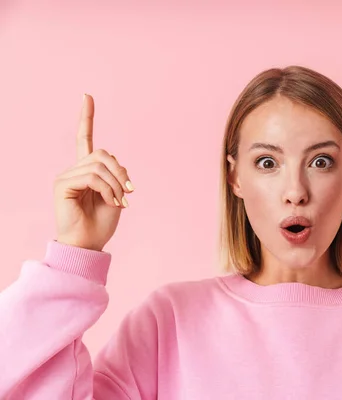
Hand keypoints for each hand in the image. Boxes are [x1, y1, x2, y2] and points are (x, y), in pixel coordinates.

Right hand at [53, 94, 133, 250]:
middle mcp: (74, 169)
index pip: (84, 138)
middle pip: (104, 154)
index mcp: (87, 170)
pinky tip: (111, 202)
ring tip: (119, 201)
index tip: (87, 96)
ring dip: (117, 184)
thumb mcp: (117, 193)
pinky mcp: (62, 185)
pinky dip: (108, 189)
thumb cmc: (103, 221)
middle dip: (121, 172)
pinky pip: (93, 177)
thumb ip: (116, 173)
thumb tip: (117, 164)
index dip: (86, 117)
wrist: (90, 243)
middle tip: (128, 192)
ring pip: (100, 165)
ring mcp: (66, 176)